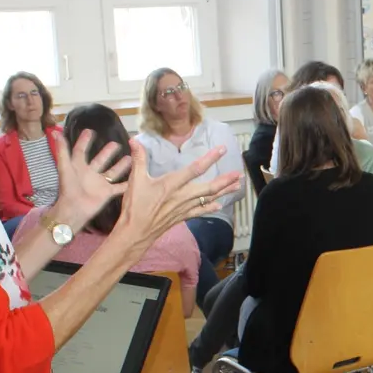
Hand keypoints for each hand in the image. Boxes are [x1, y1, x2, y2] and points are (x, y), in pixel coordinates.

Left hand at [49, 130, 133, 229]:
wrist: (75, 209)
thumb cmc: (69, 188)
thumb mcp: (65, 167)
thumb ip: (62, 150)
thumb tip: (55, 133)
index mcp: (78, 166)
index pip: (81, 150)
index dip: (84, 141)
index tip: (90, 131)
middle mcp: (90, 173)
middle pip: (100, 160)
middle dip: (108, 152)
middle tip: (117, 143)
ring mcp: (100, 183)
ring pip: (112, 171)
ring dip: (121, 165)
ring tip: (130, 157)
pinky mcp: (107, 192)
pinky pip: (119, 186)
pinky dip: (128, 183)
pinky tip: (136, 176)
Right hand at [110, 141, 238, 253]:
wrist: (135, 233)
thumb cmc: (135, 206)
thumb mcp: (135, 180)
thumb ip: (138, 159)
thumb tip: (134, 140)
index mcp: (172, 184)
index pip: (195, 169)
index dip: (210, 158)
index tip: (222, 149)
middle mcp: (182, 196)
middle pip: (209, 187)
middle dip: (225, 180)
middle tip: (239, 173)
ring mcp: (184, 208)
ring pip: (208, 198)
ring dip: (224, 192)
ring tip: (237, 185)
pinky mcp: (182, 217)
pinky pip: (200, 211)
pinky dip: (210, 207)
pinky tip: (220, 205)